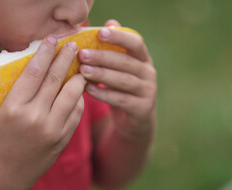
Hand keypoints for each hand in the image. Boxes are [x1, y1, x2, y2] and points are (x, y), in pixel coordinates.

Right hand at [0, 37, 85, 189]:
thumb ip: (12, 90)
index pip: (33, 73)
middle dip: (66, 58)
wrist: (5, 174)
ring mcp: (51, 130)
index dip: (45, 53)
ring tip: (81, 67)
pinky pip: (77, 113)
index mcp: (12, 108)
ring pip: (72, 95)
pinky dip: (79, 99)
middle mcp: (34, 117)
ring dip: (78, 78)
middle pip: (55, 80)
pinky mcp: (62, 139)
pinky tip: (78, 91)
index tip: (52, 39)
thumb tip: (29, 64)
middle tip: (73, 45)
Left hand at [78, 20, 156, 139]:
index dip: (119, 37)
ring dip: (102, 75)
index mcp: (143, 60)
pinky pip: (122, 100)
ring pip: (124, 81)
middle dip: (103, 57)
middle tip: (82, 54)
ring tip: (83, 71)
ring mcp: (148, 92)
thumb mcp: (120, 70)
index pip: (136, 43)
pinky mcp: (142, 109)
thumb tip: (109, 23)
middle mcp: (149, 73)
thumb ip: (115, 49)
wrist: (135, 123)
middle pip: (126, 62)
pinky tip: (89, 90)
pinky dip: (105, 94)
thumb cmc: (122, 91)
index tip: (100, 32)